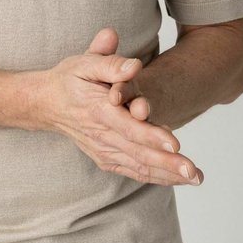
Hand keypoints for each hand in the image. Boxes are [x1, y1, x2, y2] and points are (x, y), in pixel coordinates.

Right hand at [36, 27, 202, 186]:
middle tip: (194, 171)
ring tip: (195, 178)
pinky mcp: (105, 158)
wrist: (46, 103)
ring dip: (167, 174)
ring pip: (138, 166)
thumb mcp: (85, 62)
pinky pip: (133, 172)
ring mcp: (103, 150)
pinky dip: (155, 178)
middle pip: (137, 152)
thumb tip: (134, 65)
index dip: (151, 135)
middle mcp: (101, 134)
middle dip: (167, 164)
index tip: (175, 143)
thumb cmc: (69, 79)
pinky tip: (178, 180)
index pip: (127, 126)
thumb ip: (110, 62)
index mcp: (98, 109)